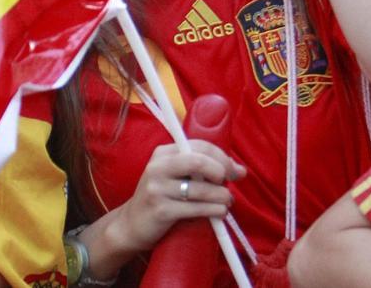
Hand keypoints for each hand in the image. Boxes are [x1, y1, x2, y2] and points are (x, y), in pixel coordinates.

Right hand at [113, 139, 245, 252]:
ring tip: (227, 201)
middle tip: (229, 184)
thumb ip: (200, 168)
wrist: (131, 224)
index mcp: (163, 153)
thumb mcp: (173, 175)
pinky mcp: (162, 211)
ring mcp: (158, 190)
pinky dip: (214, 210)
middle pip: (199, 162)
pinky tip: (219, 212)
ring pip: (201, 189)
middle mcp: (158, 168)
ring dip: (222, 196)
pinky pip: (196, 208)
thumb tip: (239, 170)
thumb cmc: (160, 197)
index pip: (199, 146)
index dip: (222, 157)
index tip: (235, 170)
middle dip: (222, 171)